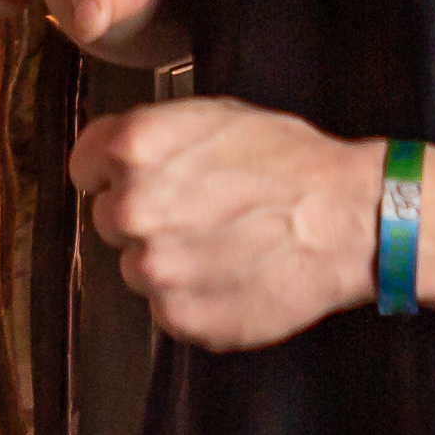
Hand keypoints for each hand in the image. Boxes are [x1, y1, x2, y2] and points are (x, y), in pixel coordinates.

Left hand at [69, 101, 380, 350]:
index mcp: (135, 147)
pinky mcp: (180, 317)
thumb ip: (152, 136)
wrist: (350, 218)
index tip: (135, 178)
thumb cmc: (291, 161)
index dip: (110, 171)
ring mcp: (155, 269)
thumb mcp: (215, 116)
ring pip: (137, 267)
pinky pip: (167, 308)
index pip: (84, 166)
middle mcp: (133, 208)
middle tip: (198, 212)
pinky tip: (233, 275)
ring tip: (225, 245)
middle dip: (145, 217)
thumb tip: (111, 160)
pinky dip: (194, 297)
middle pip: (109, 220)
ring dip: (169, 260)